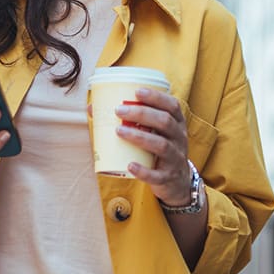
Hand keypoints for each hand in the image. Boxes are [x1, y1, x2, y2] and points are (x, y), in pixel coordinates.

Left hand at [115, 88, 190, 206]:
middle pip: (165, 122)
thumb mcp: (153, 133)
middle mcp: (179, 139)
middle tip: (118, 111)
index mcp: (177, 124)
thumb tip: (93, 108)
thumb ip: (130, 120)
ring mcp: (175, 159)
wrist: (176, 182)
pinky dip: (143, 170)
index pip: (172, 106)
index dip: (157, 97)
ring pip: (161, 145)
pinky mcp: (168, 177)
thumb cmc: (158, 150)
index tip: (137, 91)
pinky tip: (130, 165)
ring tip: (119, 131)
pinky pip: (157, 175)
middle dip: (142, 113)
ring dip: (139, 137)